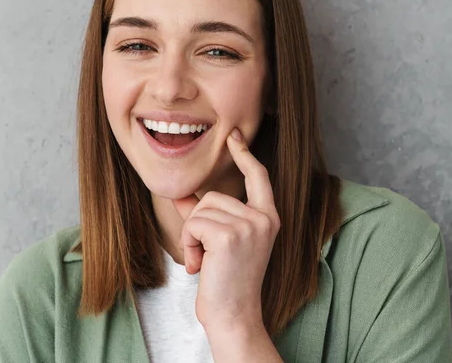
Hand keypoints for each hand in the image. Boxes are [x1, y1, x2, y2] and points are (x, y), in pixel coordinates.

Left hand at [172, 128, 280, 332]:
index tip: (234, 137)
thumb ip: (206, 216)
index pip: (258, 176)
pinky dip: (189, 244)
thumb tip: (182, 195)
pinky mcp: (231, 235)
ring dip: (192, 236)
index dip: (245, 155)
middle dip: (199, 223)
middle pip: (214, 196)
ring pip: (201, 210)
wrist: (233, 314)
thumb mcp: (221, 242)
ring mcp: (250, 225)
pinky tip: (201, 265)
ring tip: (205, 261)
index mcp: (268, 217)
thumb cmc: (228, 280)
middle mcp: (264, 218)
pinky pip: (194, 224)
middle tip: (207, 254)